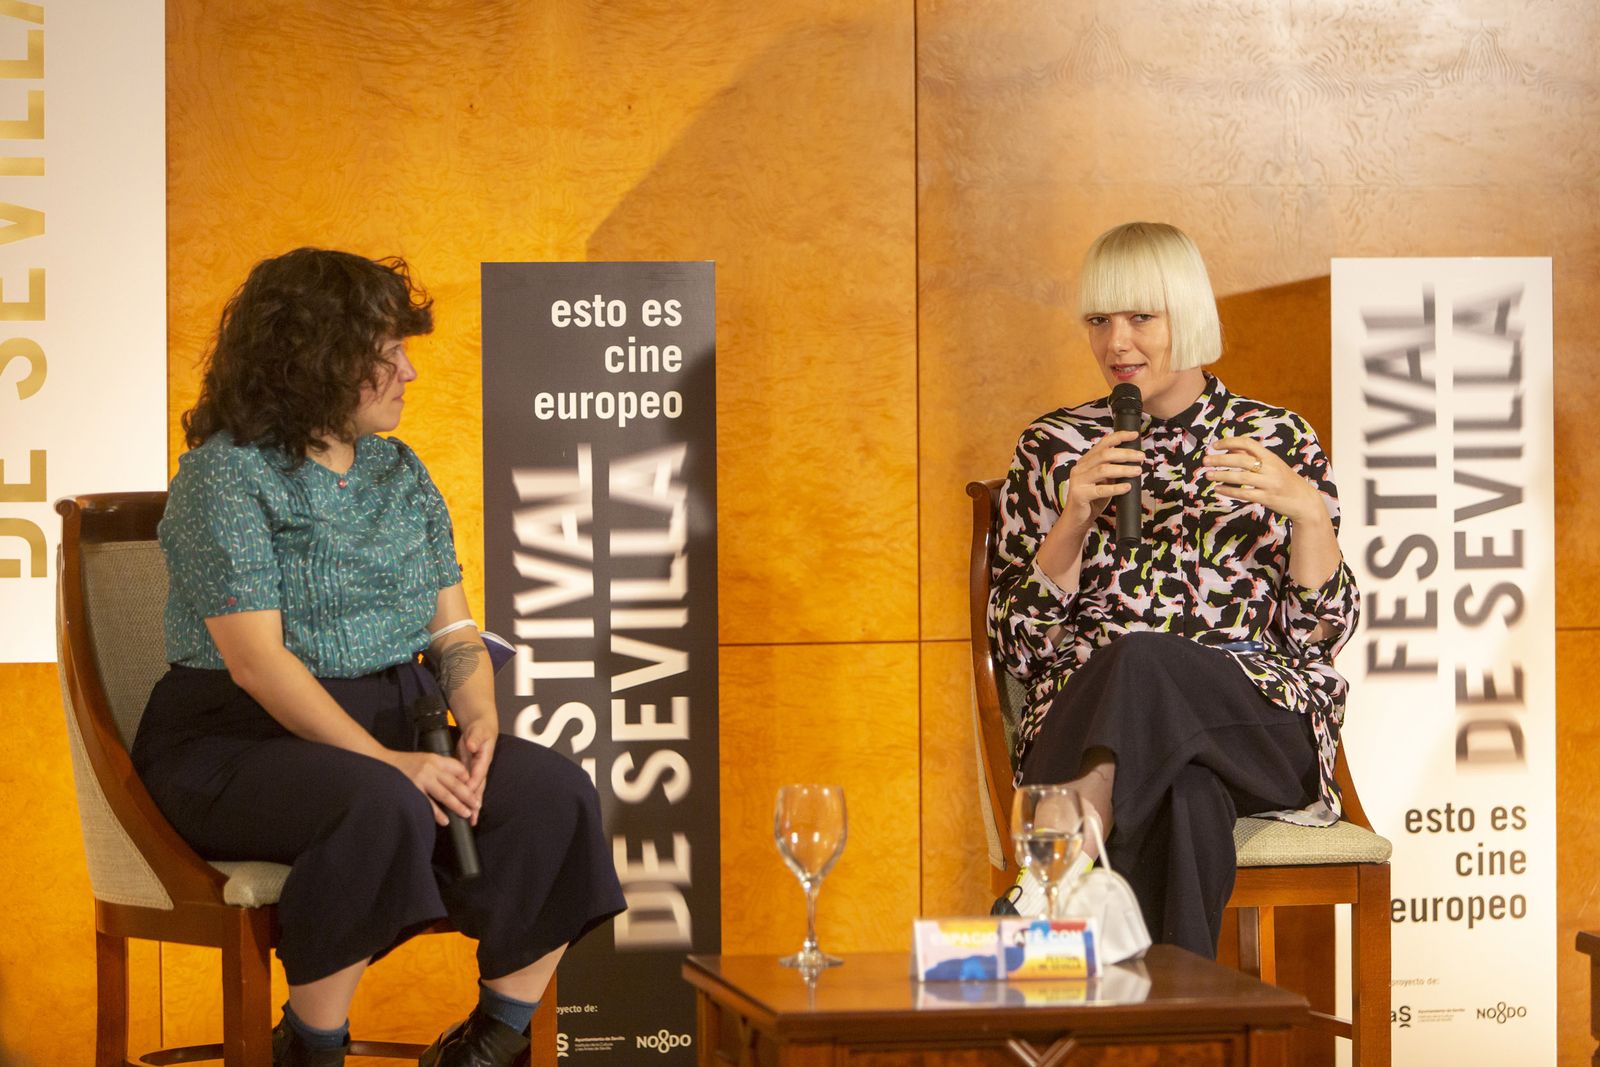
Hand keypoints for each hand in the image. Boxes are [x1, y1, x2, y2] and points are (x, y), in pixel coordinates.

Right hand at [386, 749, 475, 826]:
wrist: (381, 762)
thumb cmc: (404, 764)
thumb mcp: (425, 759)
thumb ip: (439, 767)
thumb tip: (459, 779)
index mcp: (435, 759)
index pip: (457, 768)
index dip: (467, 778)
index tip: (474, 788)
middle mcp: (430, 768)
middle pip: (454, 783)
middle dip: (467, 795)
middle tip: (476, 804)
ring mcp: (421, 779)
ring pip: (445, 794)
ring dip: (457, 805)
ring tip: (466, 813)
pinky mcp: (412, 789)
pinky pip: (428, 803)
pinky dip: (437, 813)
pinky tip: (445, 820)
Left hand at [456, 718, 497, 826]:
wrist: (481, 728)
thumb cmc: (480, 729)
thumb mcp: (478, 731)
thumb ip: (475, 738)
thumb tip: (472, 745)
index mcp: (484, 759)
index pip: (478, 775)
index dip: (473, 785)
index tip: (467, 795)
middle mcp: (481, 768)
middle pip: (479, 788)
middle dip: (475, 803)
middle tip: (473, 817)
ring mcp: (476, 771)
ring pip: (475, 790)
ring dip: (473, 805)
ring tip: (472, 820)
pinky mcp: (470, 772)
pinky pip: (469, 787)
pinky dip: (467, 798)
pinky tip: (465, 808)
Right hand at [1033, 429, 1142, 585]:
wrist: (1077, 519)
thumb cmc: (1092, 499)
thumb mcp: (1103, 480)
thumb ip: (1112, 470)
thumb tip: (1133, 461)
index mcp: (1086, 461)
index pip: (1102, 444)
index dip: (1119, 437)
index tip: (1134, 435)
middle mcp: (1080, 468)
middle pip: (1104, 455)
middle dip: (1125, 454)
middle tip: (1141, 457)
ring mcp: (1078, 481)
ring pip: (1103, 469)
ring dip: (1123, 469)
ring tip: (1138, 471)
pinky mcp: (1080, 495)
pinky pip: (1101, 490)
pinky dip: (1116, 488)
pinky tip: (1127, 487)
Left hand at [1202, 435, 1327, 527]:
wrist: (1304, 501)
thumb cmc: (1285, 480)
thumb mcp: (1272, 464)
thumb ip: (1253, 456)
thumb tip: (1230, 447)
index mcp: (1271, 457)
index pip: (1248, 443)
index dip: (1230, 442)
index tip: (1215, 445)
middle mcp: (1270, 468)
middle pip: (1241, 460)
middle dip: (1221, 459)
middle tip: (1205, 461)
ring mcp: (1269, 483)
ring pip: (1241, 477)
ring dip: (1222, 475)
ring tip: (1208, 475)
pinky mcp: (1267, 498)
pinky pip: (1244, 493)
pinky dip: (1229, 491)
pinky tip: (1218, 489)